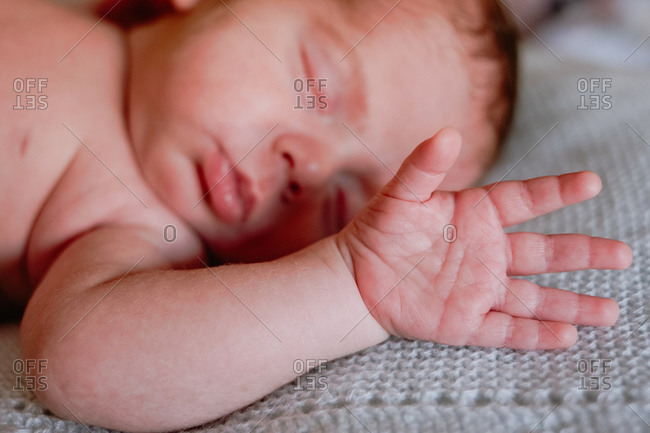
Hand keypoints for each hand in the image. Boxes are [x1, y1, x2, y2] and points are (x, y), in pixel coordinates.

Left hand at [336, 127, 631, 349]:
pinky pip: (506, 329)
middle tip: (623, 255)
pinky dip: (535, 334)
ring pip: (535, 297)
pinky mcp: (466, 321)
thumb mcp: (400, 195)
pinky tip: (567, 336)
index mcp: (477, 217)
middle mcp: (488, 253)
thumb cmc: (379, 231)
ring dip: (571, 304)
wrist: (356, 278)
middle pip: (545, 253)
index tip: (592, 182)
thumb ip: (423, 167)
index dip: (557, 192)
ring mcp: (480, 289)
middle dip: (583, 253)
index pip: (525, 201)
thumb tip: (448, 133)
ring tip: (610, 310)